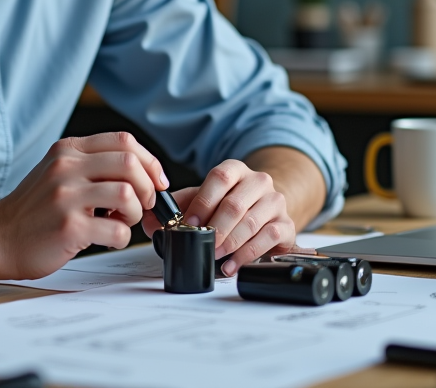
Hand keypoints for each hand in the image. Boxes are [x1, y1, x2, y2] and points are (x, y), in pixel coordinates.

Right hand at [0, 132, 167, 278]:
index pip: (124, 141)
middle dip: (148, 187)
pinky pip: (117, 230)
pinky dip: (121, 238)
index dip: (149, 161)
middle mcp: (66, 168)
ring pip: (128, 195)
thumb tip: (141, 170)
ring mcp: (66, 197)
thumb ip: (91, 163)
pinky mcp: (69, 227)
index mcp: (68, 150)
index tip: (157, 180)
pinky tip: (106, 238)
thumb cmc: (32, 209)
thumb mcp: (57, 171)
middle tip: (142, 204)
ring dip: (134, 213)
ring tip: (120, 221)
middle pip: (130, 164)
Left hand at [141, 160, 296, 275]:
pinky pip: (269, 238)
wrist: (265, 210)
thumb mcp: (202, 200)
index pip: (220, 178)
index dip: (203, 202)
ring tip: (215, 256)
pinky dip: (247, 254)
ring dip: (231, 242)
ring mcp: (275, 202)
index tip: (189, 223)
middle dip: (216, 228)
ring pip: (252, 222)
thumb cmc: (229, 205)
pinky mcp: (286, 224)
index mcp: (235, 170)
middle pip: (235, 204)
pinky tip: (232, 265)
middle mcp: (258, 181)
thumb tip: (148, 222)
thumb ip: (176, 208)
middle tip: (202, 244)